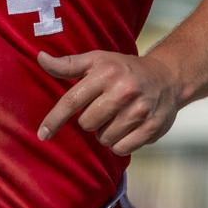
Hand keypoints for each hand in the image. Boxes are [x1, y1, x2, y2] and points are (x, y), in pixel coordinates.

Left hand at [36, 50, 179, 154]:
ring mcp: (140, 110)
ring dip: (105, 133)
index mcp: (106, 73)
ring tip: (117, 117)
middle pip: (87, 124)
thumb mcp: (97, 61)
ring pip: (104, 139)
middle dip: (90, 121)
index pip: (72, 100)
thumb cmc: (123, 69)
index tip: (43, 134)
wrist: (167, 77)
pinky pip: (122, 149)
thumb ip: (68, 64)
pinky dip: (119, 143)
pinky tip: (127, 129)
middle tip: (102, 109)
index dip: (55, 119)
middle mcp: (123, 90)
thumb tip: (40, 58)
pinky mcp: (152, 127)